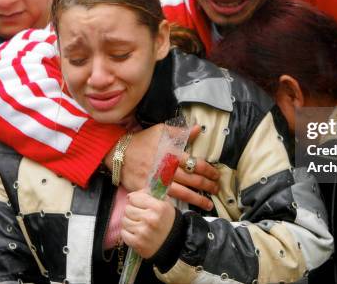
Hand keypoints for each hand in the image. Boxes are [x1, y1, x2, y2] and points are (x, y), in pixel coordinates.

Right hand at [104, 124, 219, 209]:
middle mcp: (168, 169)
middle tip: (216, 189)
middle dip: (207, 186)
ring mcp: (159, 182)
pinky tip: (187, 209)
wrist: (120, 153)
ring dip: (198, 199)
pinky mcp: (150, 191)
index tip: (216, 175)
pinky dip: (178, 205)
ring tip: (208, 204)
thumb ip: (181, 132)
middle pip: (193, 180)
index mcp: (172, 154)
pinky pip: (167, 200)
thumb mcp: (161, 130)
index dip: (209, 171)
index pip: (196, 164)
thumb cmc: (143, 141)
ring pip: (183, 193)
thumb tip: (198, 129)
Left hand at [121, 189, 176, 258]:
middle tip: (140, 215)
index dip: (136, 200)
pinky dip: (128, 232)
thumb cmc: (168, 221)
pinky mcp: (137, 242)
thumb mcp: (165, 203)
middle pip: (127, 209)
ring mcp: (143, 232)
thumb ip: (150, 194)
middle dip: (132, 211)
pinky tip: (136, 232)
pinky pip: (123, 232)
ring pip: (124, 220)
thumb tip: (131, 195)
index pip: (134, 197)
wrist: (174, 243)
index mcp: (158, 207)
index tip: (139, 203)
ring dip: (130, 221)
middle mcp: (150, 219)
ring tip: (139, 224)